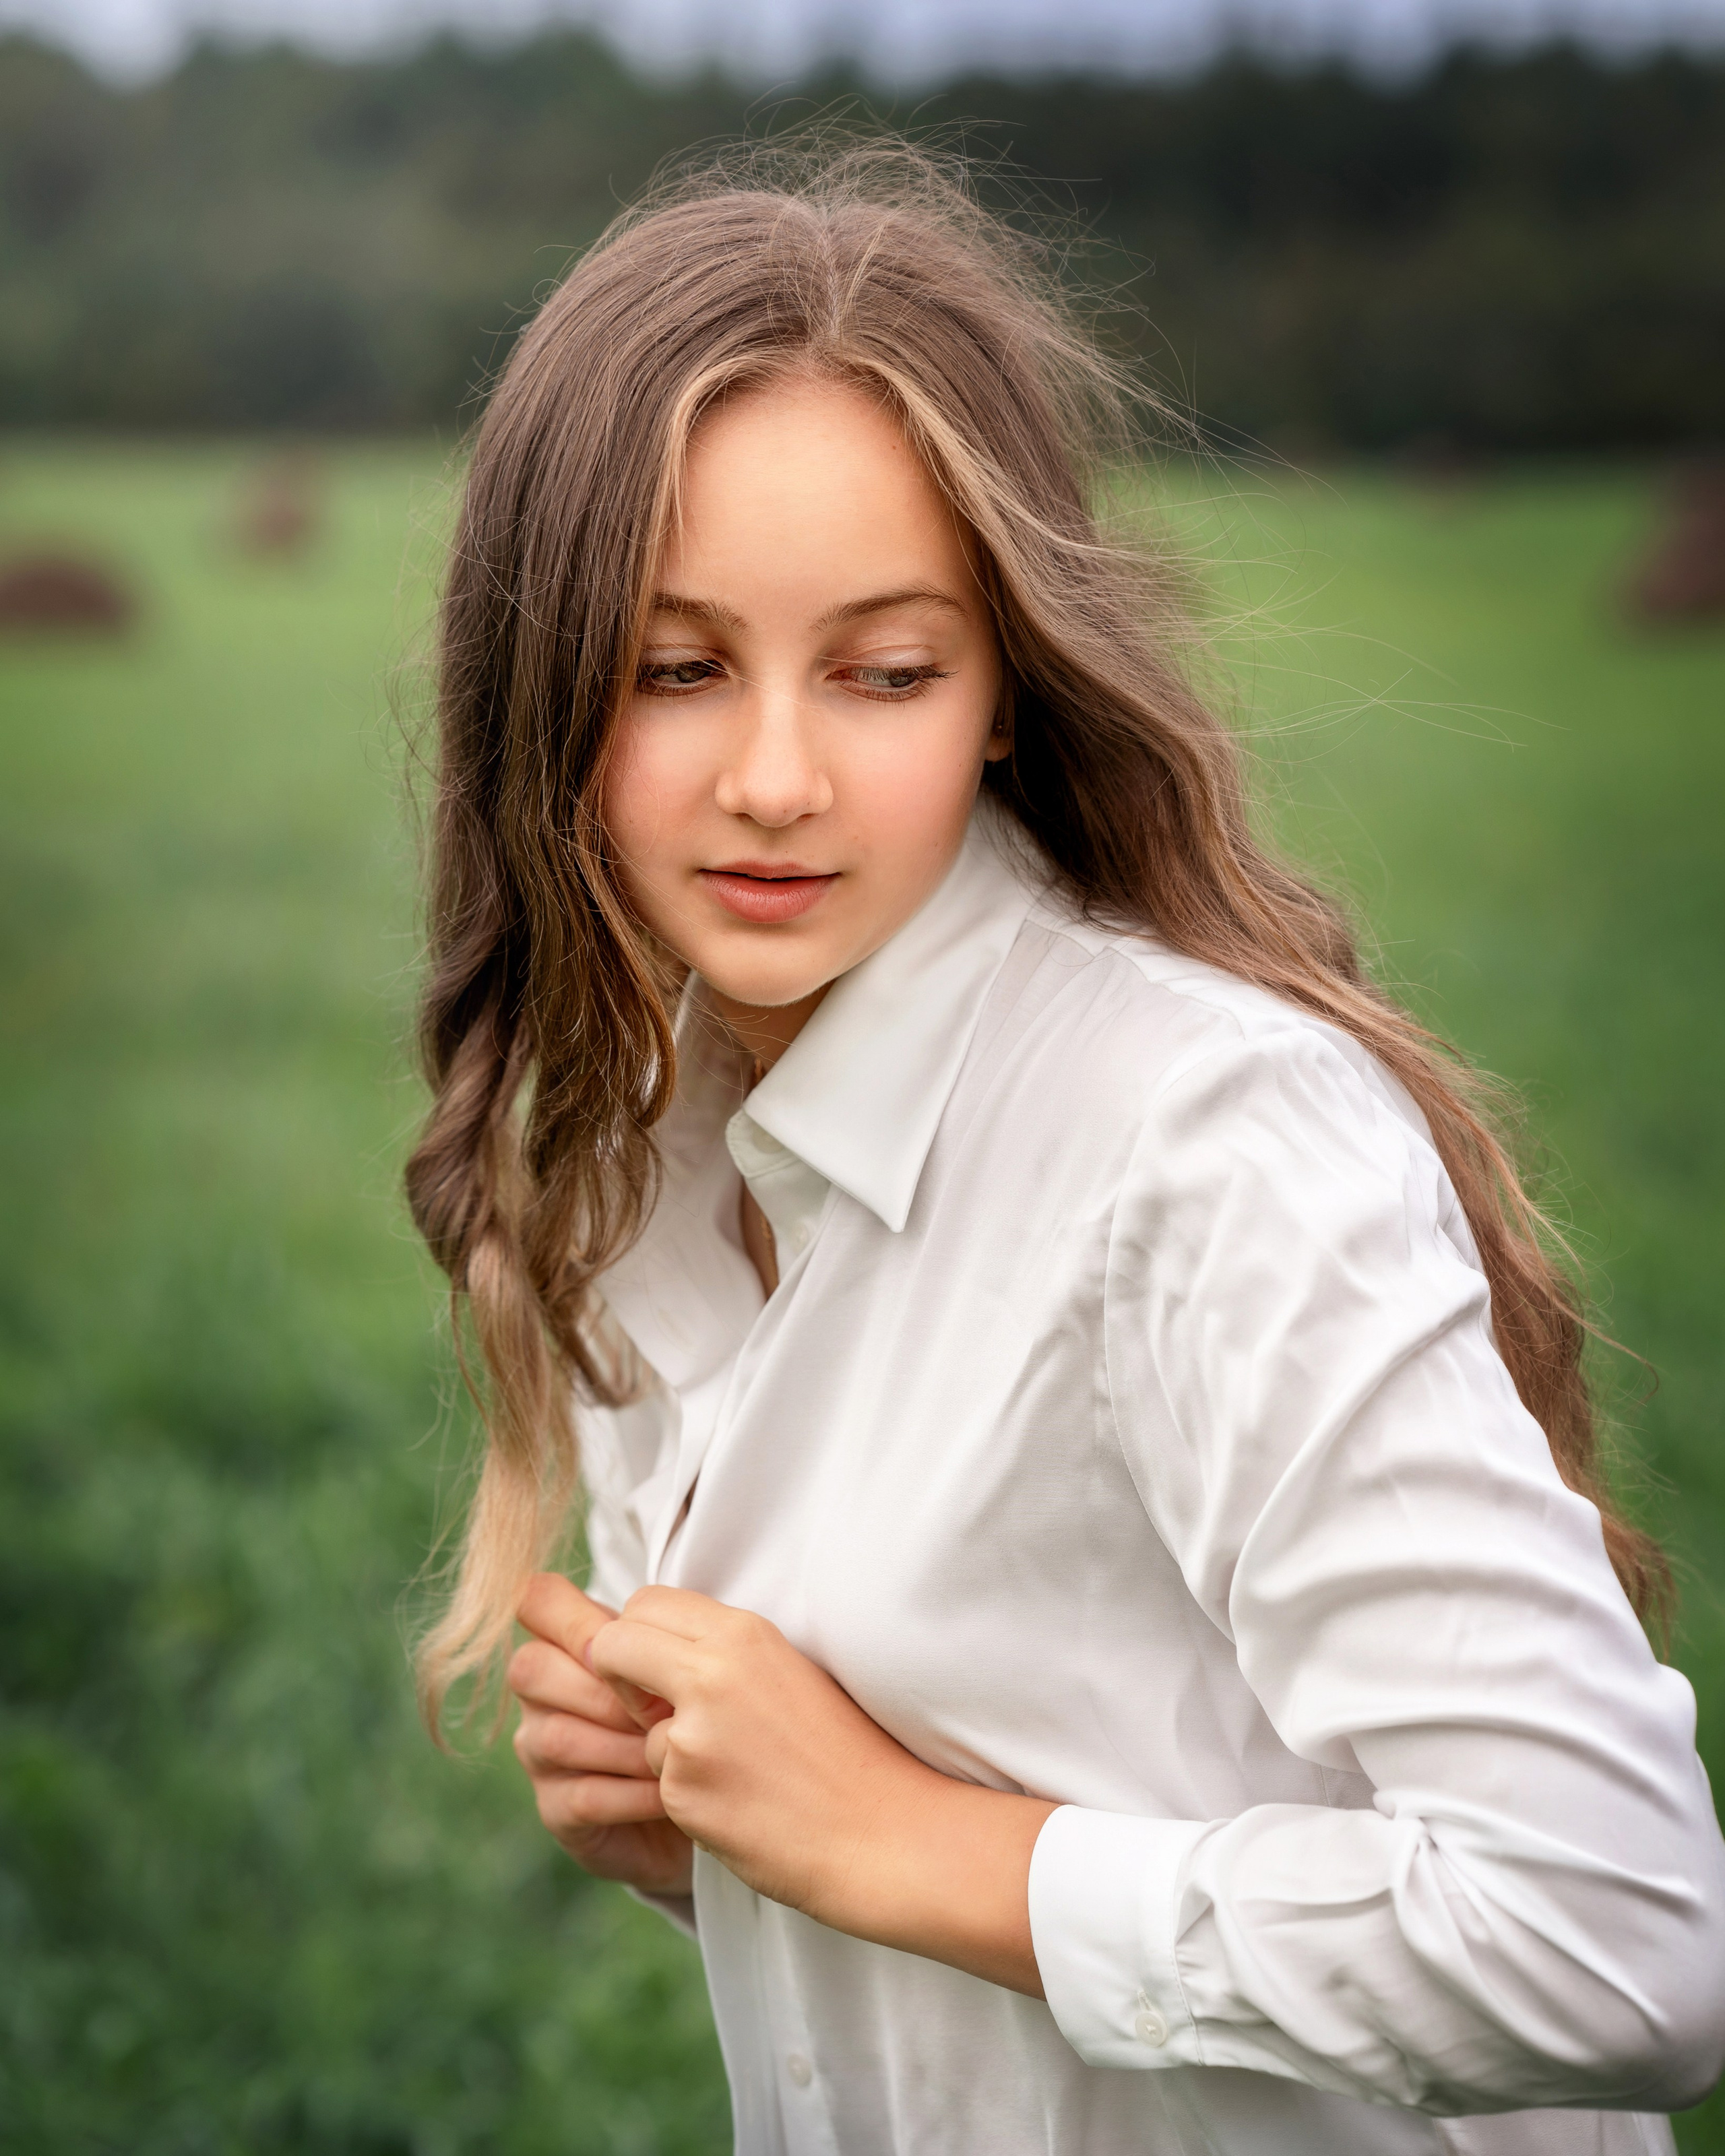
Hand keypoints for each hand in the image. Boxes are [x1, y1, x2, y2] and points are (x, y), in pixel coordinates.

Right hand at [509, 1573, 694, 1897]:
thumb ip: (655, 1637)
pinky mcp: (555, 1811)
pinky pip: (582, 1795)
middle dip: (602, 1690)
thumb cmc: (688, 1718)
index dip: (571, 1617)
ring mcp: (539, 1754)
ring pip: (556, 1736)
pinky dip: (633, 1793)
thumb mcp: (678, 1667)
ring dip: (624, 1746)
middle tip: (660, 1709)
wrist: (702, 1802)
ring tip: (672, 1752)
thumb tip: (648, 1629)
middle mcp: (540, 1695)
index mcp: (566, 1643)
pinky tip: (668, 1791)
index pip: (535, 1601)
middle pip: (531, 1669)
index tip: (629, 1643)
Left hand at [590, 1586, 1054, 1994]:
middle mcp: (713, 1673)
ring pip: (636, 1723)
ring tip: (737, 1769)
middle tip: (654, 1706)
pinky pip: (659, 1780)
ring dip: (667, 1746)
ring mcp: (694, 1734)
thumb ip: (724, 1653)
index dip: (642, 1635)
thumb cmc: (845, 1751)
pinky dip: (689, 1793)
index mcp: (746, 1634)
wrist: (882, 1831)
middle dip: (618, 1673)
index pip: (647, 1602)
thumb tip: (657, 1646)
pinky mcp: (684, 1791)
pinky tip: (741, 1802)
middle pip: (615, 1644)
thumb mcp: (789, 1672)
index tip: (661, 1667)